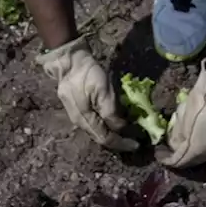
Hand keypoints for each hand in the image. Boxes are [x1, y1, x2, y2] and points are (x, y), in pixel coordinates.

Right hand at [37, 37, 138, 151]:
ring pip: (96, 131)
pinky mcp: (76, 109)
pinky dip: (105, 125)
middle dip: (118, 141)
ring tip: (126, 131)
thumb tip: (121, 128)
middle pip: (100, 138)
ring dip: (112, 133)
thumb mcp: (104, 91)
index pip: (106, 139)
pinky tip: (113, 120)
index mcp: (85, 120)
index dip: (122, 143)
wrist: (68, 61)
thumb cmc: (87, 74)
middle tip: (133, 139)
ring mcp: (76, 116)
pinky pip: (93, 123)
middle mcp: (79, 122)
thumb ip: (111, 112)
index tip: (137, 144)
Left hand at [157, 57, 205, 167]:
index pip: (178, 161)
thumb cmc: (200, 103)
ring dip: (193, 150)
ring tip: (184, 141)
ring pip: (203, 153)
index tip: (158, 151)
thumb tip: (174, 144)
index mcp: (196, 149)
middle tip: (170, 149)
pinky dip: (203, 143)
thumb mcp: (182, 116)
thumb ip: (177, 134)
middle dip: (180, 156)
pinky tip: (199, 135)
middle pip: (192, 160)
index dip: (166, 158)